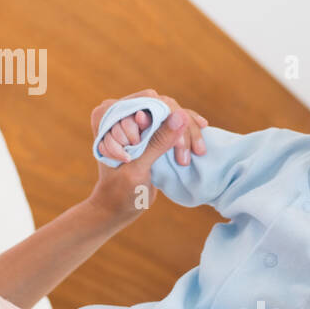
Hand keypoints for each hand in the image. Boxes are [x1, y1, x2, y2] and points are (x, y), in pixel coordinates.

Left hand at [87, 89, 208, 224]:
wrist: (118, 206)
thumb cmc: (120, 191)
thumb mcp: (139, 167)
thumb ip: (157, 141)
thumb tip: (181, 115)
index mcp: (107, 116)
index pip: (145, 101)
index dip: (164, 119)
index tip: (176, 146)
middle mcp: (120, 113)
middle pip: (160, 104)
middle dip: (178, 126)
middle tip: (186, 154)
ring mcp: (135, 120)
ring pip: (169, 111)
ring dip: (186, 129)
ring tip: (198, 151)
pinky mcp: (148, 129)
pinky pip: (171, 119)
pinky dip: (186, 126)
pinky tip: (203, 127)